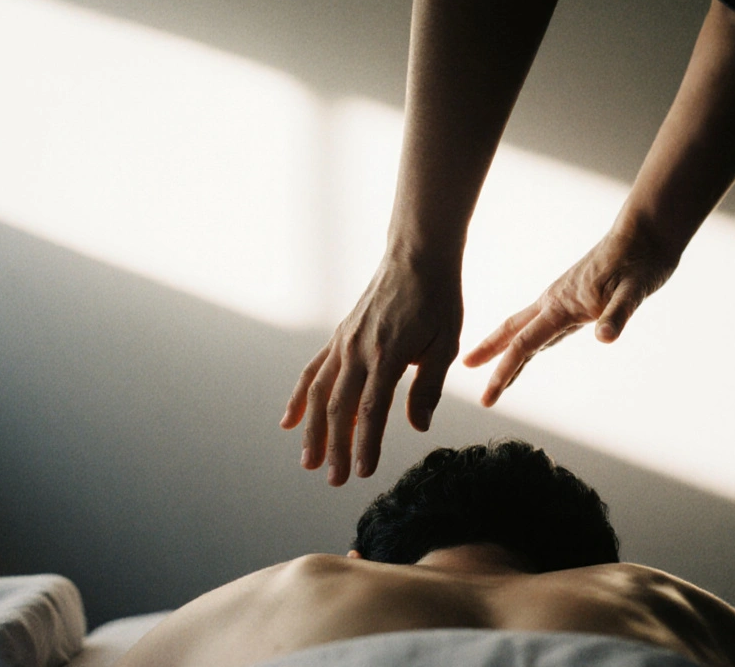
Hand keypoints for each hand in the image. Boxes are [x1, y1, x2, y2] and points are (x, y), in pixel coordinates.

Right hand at [282, 255, 462, 485]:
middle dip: (336, 447)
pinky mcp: (339, 336)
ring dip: (311, 430)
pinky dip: (299, 398)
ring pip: (318, 393)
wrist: (416, 255)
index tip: (363, 472)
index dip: (366, 443)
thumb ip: (429, 386)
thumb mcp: (446, 342)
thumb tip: (418, 427)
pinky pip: (313, 371)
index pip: (373, 409)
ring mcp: (344, 342)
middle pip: (339, 407)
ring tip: (309, 461)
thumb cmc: (437, 297)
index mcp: (388, 353)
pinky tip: (289, 422)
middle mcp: (358, 349)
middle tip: (335, 480)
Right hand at [462, 224, 678, 406]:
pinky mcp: (574, 297)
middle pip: (513, 332)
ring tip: (485, 363)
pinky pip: (543, 324)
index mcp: (562, 304)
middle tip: (464, 369)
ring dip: (505, 347)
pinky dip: (528, 338)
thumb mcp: (635, 290)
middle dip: (489, 354)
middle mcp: (555, 301)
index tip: (487, 397)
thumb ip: (618, 314)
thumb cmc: (641, 260)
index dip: (503, 373)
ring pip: (525, 327)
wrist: (646, 234)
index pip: (524, 345)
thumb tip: (605, 337)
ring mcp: (563, 298)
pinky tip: (529, 347)